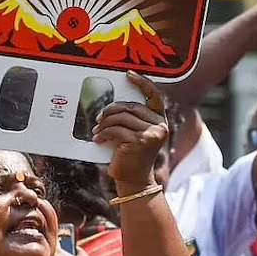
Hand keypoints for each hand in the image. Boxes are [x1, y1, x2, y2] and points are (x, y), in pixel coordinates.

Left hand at [93, 71, 168, 189]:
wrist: (135, 181)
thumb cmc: (132, 155)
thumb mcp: (137, 134)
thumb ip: (132, 119)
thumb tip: (112, 104)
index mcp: (160, 120)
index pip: (154, 96)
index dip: (142, 82)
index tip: (128, 74)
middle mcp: (159, 125)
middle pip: (131, 106)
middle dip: (111, 110)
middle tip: (98, 117)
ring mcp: (150, 133)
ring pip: (121, 118)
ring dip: (104, 124)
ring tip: (96, 130)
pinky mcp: (139, 141)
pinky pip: (115, 130)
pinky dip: (103, 134)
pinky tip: (98, 139)